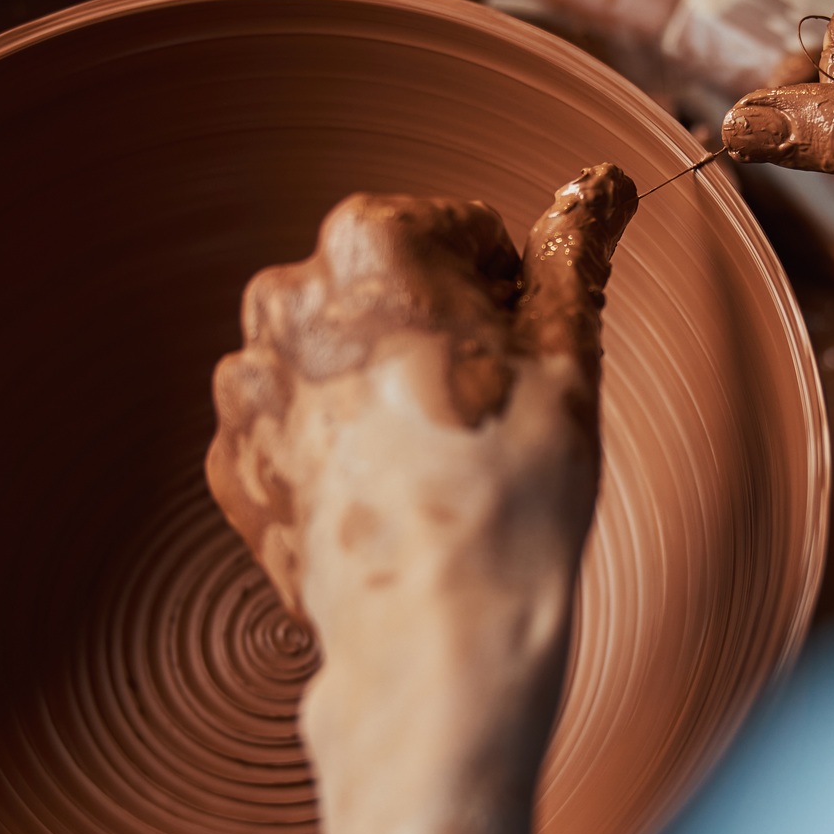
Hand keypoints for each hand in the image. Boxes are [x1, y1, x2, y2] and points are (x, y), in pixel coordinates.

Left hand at [206, 165, 636, 833]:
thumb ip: (574, 253)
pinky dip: (349, 453)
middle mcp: (282, 300)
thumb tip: (599, 183)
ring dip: (392, 391)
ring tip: (448, 469)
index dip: (508, 291)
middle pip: (387, 291)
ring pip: (342, 359)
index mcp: (367, 244)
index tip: (526, 359)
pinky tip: (400, 504)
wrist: (433, 650)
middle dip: (441, 335)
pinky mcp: (234, 467)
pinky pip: (304, 430)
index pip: (457, 230)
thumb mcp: (570, 359)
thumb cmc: (514, 499)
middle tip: (495, 419)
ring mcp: (246, 390)